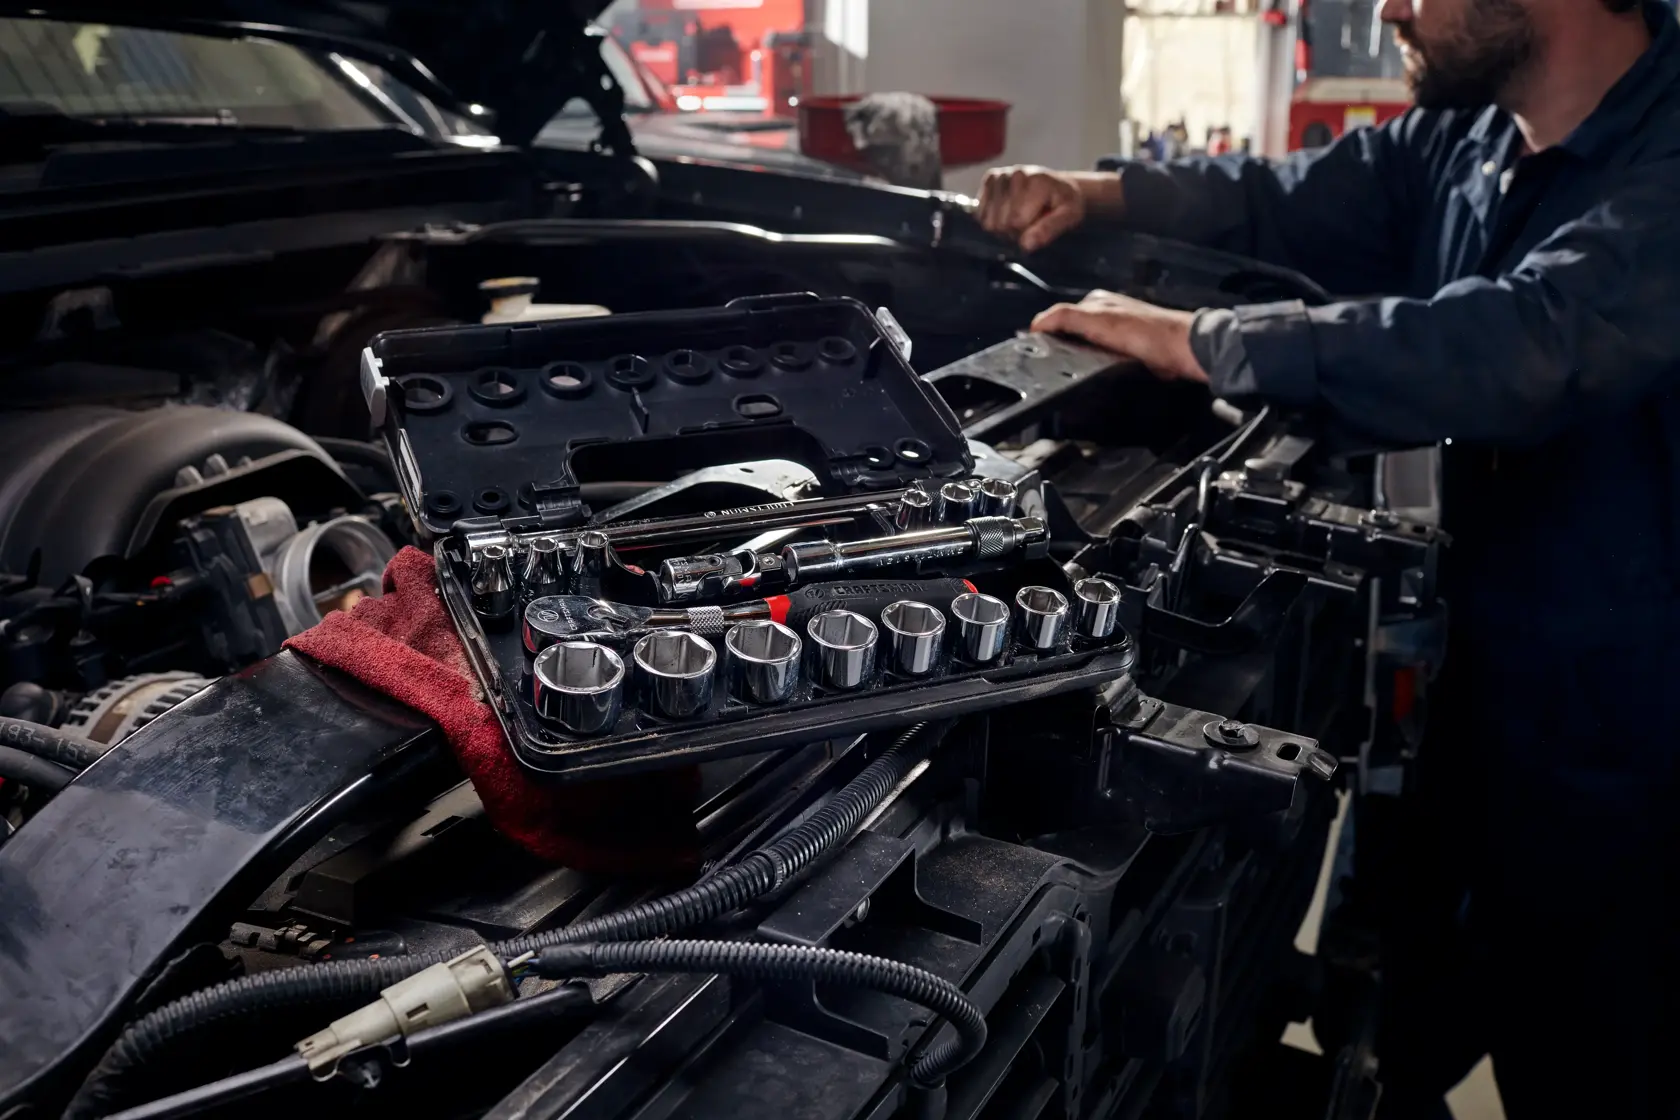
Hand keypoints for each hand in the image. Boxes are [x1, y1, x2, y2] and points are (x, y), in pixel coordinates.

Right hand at [977, 166, 1088, 252]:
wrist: (1059, 185)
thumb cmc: (1065, 203)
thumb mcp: (1070, 216)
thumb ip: (1049, 229)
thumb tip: (1026, 245)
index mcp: (1035, 181)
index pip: (1016, 222)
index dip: (1026, 233)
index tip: (1039, 226)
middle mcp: (1014, 174)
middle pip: (1000, 224)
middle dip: (1014, 231)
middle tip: (1030, 223)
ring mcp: (999, 176)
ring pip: (988, 222)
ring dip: (1003, 228)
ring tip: (1019, 218)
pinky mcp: (989, 180)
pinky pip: (980, 215)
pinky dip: (993, 219)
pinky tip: (1007, 212)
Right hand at [1030, 290, 1208, 383]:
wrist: (1183, 350)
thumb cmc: (1147, 334)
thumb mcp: (1099, 320)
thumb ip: (1066, 317)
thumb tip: (1037, 324)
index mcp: (1095, 302)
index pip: (1058, 316)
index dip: (1045, 333)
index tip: (1036, 351)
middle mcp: (1105, 312)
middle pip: (1070, 332)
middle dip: (1061, 347)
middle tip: (1054, 365)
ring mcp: (1118, 330)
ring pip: (1085, 346)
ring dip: (1078, 358)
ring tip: (1076, 370)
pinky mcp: (1128, 348)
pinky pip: (1101, 357)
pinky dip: (1095, 364)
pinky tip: (1100, 372)